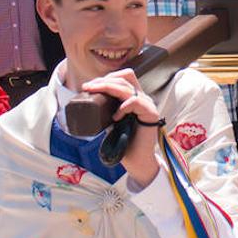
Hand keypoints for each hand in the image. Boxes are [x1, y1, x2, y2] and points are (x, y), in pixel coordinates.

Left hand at [81, 70, 159, 187]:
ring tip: (94, 93)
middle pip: (125, 77)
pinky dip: (123, 106)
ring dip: (108, 87)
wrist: (137, 161)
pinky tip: (115, 116)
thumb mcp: (112, 122)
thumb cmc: (125, 143)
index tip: (90, 85)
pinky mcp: (151, 114)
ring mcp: (147, 105)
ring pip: (128, 87)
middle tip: (87, 87)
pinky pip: (136, 102)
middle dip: (104, 80)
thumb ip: (107, 111)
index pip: (124, 77)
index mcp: (134, 97)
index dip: (108, 77)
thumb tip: (87, 103)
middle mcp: (142, 98)